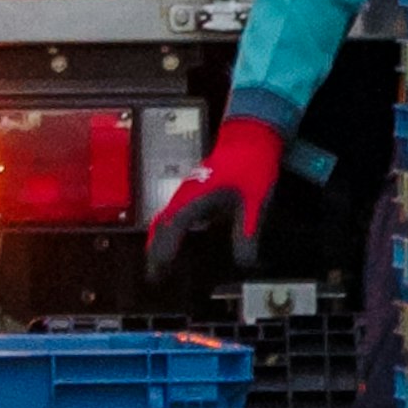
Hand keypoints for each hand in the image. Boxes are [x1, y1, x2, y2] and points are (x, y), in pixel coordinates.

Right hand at [144, 108, 282, 303]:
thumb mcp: (254, 203)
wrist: (251, 133)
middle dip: (155, 250)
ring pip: (166, 218)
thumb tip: (244, 263)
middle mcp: (185, 195)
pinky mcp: (195, 188)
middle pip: (161, 226)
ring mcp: (188, 190)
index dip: (161, 253)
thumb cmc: (250, 162)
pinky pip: (175, 211)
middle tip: (153, 274)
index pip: (170, 231)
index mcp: (195, 199)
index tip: (157, 273)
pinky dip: (172, 228)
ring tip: (160, 260)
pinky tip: (181, 236)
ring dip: (161, 238)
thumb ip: (247, 234)